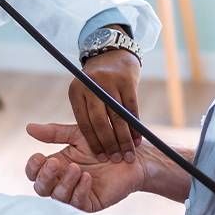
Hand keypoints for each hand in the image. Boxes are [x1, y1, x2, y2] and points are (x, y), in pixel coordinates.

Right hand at [25, 122, 145, 211]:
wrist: (133, 154)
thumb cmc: (106, 143)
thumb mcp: (78, 134)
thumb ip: (54, 133)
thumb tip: (28, 127)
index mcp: (56, 165)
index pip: (34, 172)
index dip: (33, 167)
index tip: (39, 156)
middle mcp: (62, 181)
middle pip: (41, 188)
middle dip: (45, 177)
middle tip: (55, 163)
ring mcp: (76, 193)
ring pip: (58, 196)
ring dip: (64, 182)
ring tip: (76, 168)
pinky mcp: (91, 202)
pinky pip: (78, 203)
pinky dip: (80, 190)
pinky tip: (87, 177)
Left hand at [72, 46, 141, 162]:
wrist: (113, 55)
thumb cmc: (98, 84)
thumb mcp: (84, 94)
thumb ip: (85, 116)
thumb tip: (90, 147)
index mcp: (76, 92)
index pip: (84, 122)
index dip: (93, 142)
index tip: (101, 157)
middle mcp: (91, 85)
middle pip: (100, 121)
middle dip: (109, 143)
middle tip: (117, 159)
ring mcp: (110, 81)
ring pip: (118, 116)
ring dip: (124, 138)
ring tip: (129, 153)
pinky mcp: (127, 80)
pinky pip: (132, 108)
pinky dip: (135, 126)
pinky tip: (138, 139)